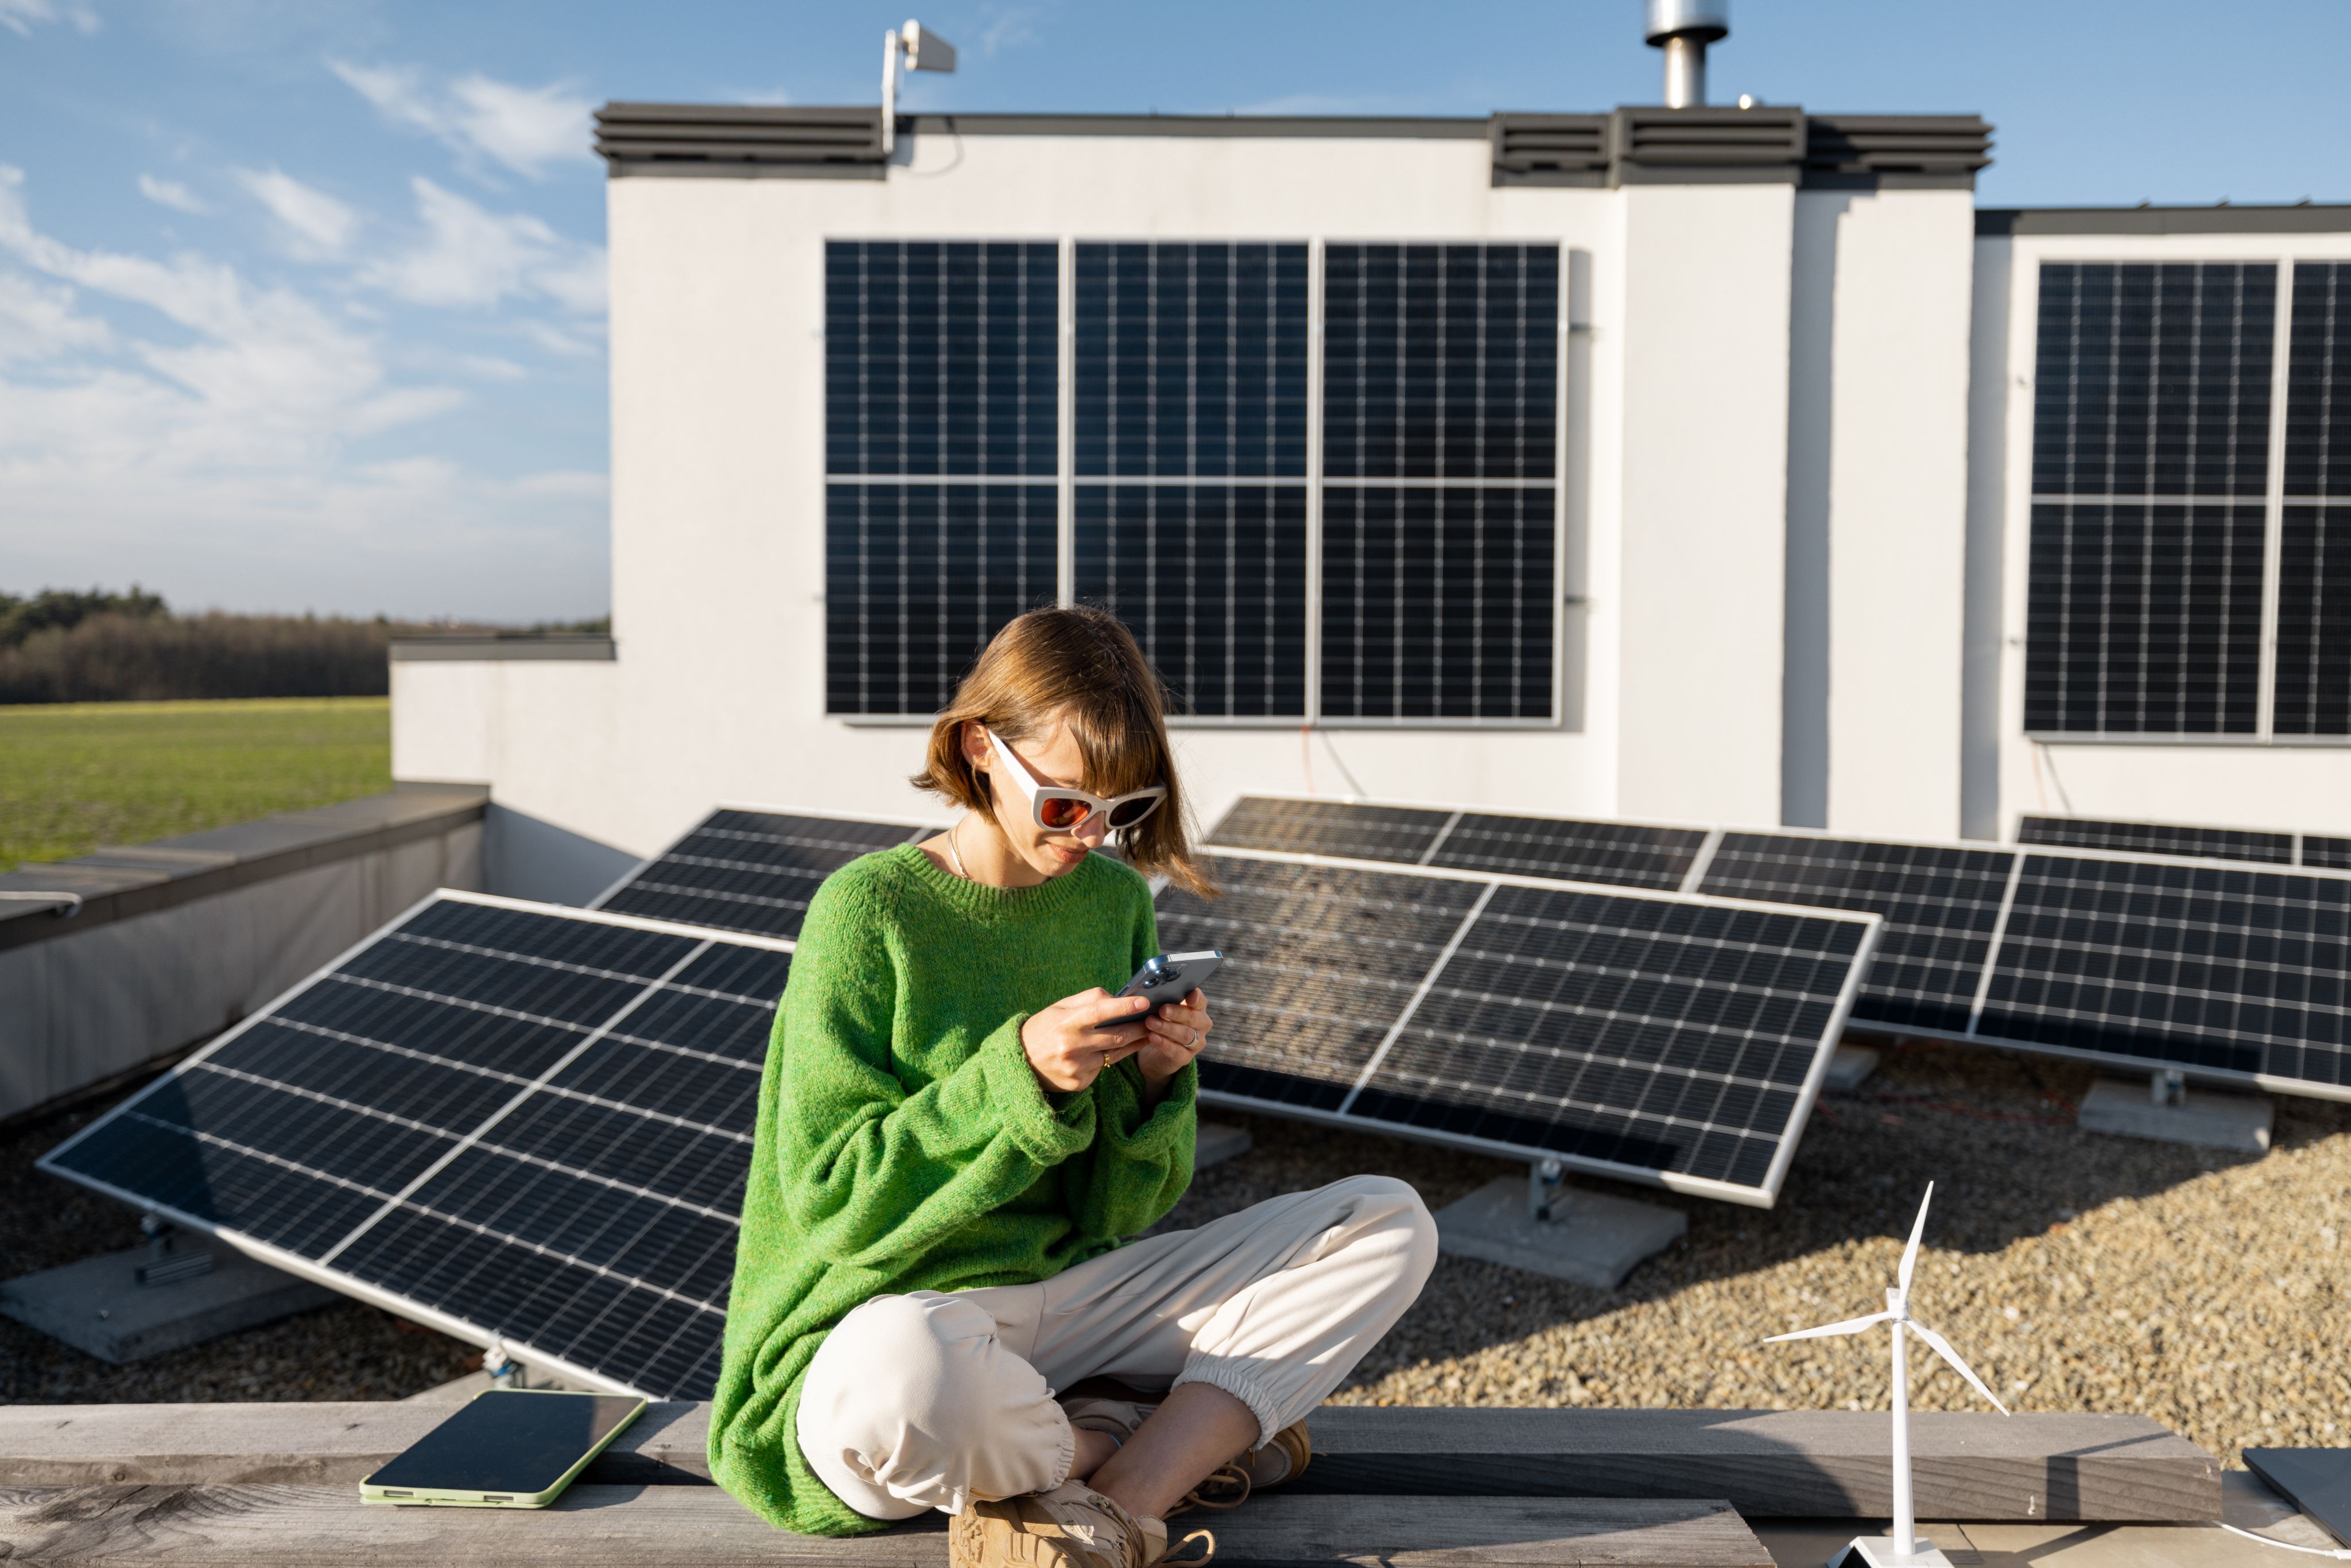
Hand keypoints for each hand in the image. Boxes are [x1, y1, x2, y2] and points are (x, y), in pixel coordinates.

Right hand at [1021, 988, 1152, 1092]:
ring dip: (1133, 1044)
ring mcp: (1076, 1068)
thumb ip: (1088, 1000)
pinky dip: (1108, 1058)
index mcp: (1066, 1023)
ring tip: (1146, 1033)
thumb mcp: (1059, 1008)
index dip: (1124, 1007)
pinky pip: (1102, 1068)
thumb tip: (1117, 999)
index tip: (1144, 1002)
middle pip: (1116, 1037)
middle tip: (1155, 1020)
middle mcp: (1071, 1047)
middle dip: (1139, 1028)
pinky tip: (1109, 1051)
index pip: (1099, 1012)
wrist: (1021, 1062)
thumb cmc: (1045, 1028)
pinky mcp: (1079, 1083)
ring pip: (1114, 1054)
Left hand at [1133, 989, 1211, 1085]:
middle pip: (1192, 1018)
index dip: (1196, 998)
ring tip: (1151, 1022)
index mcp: (1198, 1009)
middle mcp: (1201, 1025)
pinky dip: (1164, 1043)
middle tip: (1161, 1009)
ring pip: (1185, 1035)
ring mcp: (1196, 1043)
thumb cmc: (1162, 1022)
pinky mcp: (1185, 1057)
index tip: (1190, 995)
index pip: (1200, 1001)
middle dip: (1176, 1013)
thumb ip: (1165, 1000)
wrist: (1156, 1051)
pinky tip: (1153, 1037)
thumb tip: (1152, 992)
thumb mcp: (1164, 1010)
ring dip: (1167, 1028)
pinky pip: (1176, 1051)